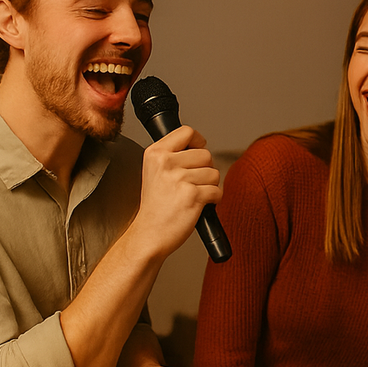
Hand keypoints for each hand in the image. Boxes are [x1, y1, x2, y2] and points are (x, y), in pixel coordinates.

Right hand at [136, 125, 221, 256]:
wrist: (149, 234)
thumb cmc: (156, 206)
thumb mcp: (155, 171)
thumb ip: (174, 155)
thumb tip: (200, 146)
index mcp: (155, 153)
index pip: (187, 131)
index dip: (198, 142)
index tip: (196, 152)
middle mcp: (165, 163)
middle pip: (206, 154)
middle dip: (205, 169)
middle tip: (190, 184)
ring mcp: (179, 178)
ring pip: (214, 173)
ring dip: (209, 186)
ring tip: (191, 196)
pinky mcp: (192, 195)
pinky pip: (217, 191)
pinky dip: (213, 200)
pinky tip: (197, 206)